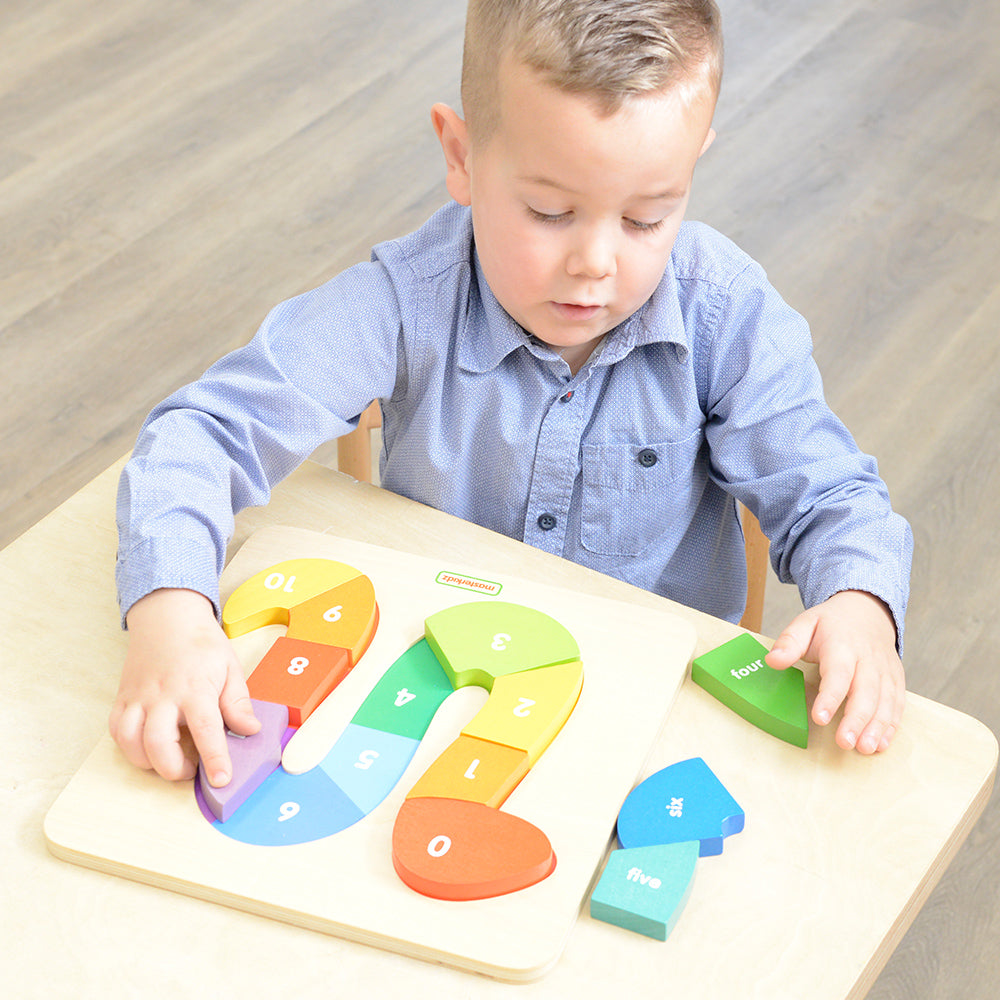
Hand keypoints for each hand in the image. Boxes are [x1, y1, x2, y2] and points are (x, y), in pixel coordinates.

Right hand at [109, 589, 259, 784]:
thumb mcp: (230, 667)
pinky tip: (147, 746)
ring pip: (131, 743)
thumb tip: (250, 731)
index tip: (221, 780)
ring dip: (149, 762)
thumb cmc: (202, 644)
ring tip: (171, 760)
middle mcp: (163, 695)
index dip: (214, 759)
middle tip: (193, 771)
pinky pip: (116, 731)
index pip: (206, 729)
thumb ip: (238, 703)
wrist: (167, 616)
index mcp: (195, 687)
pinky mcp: (122, 698)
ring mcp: (138, 697)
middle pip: (159, 744)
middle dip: (174, 769)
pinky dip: (128, 747)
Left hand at [765, 591, 904, 753]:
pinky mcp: (896, 680)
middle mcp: (868, 660)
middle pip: (865, 692)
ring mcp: (885, 671)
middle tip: (845, 743)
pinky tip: (881, 743)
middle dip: (856, 719)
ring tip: (864, 748)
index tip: (820, 718)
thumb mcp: (805, 623)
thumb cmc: (830, 624)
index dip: (830, 696)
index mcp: (843, 645)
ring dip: (876, 727)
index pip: (838, 673)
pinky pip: (897, 704)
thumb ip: (789, 643)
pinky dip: (891, 725)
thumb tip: (772, 661)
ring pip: (885, 701)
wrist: (867, 610)